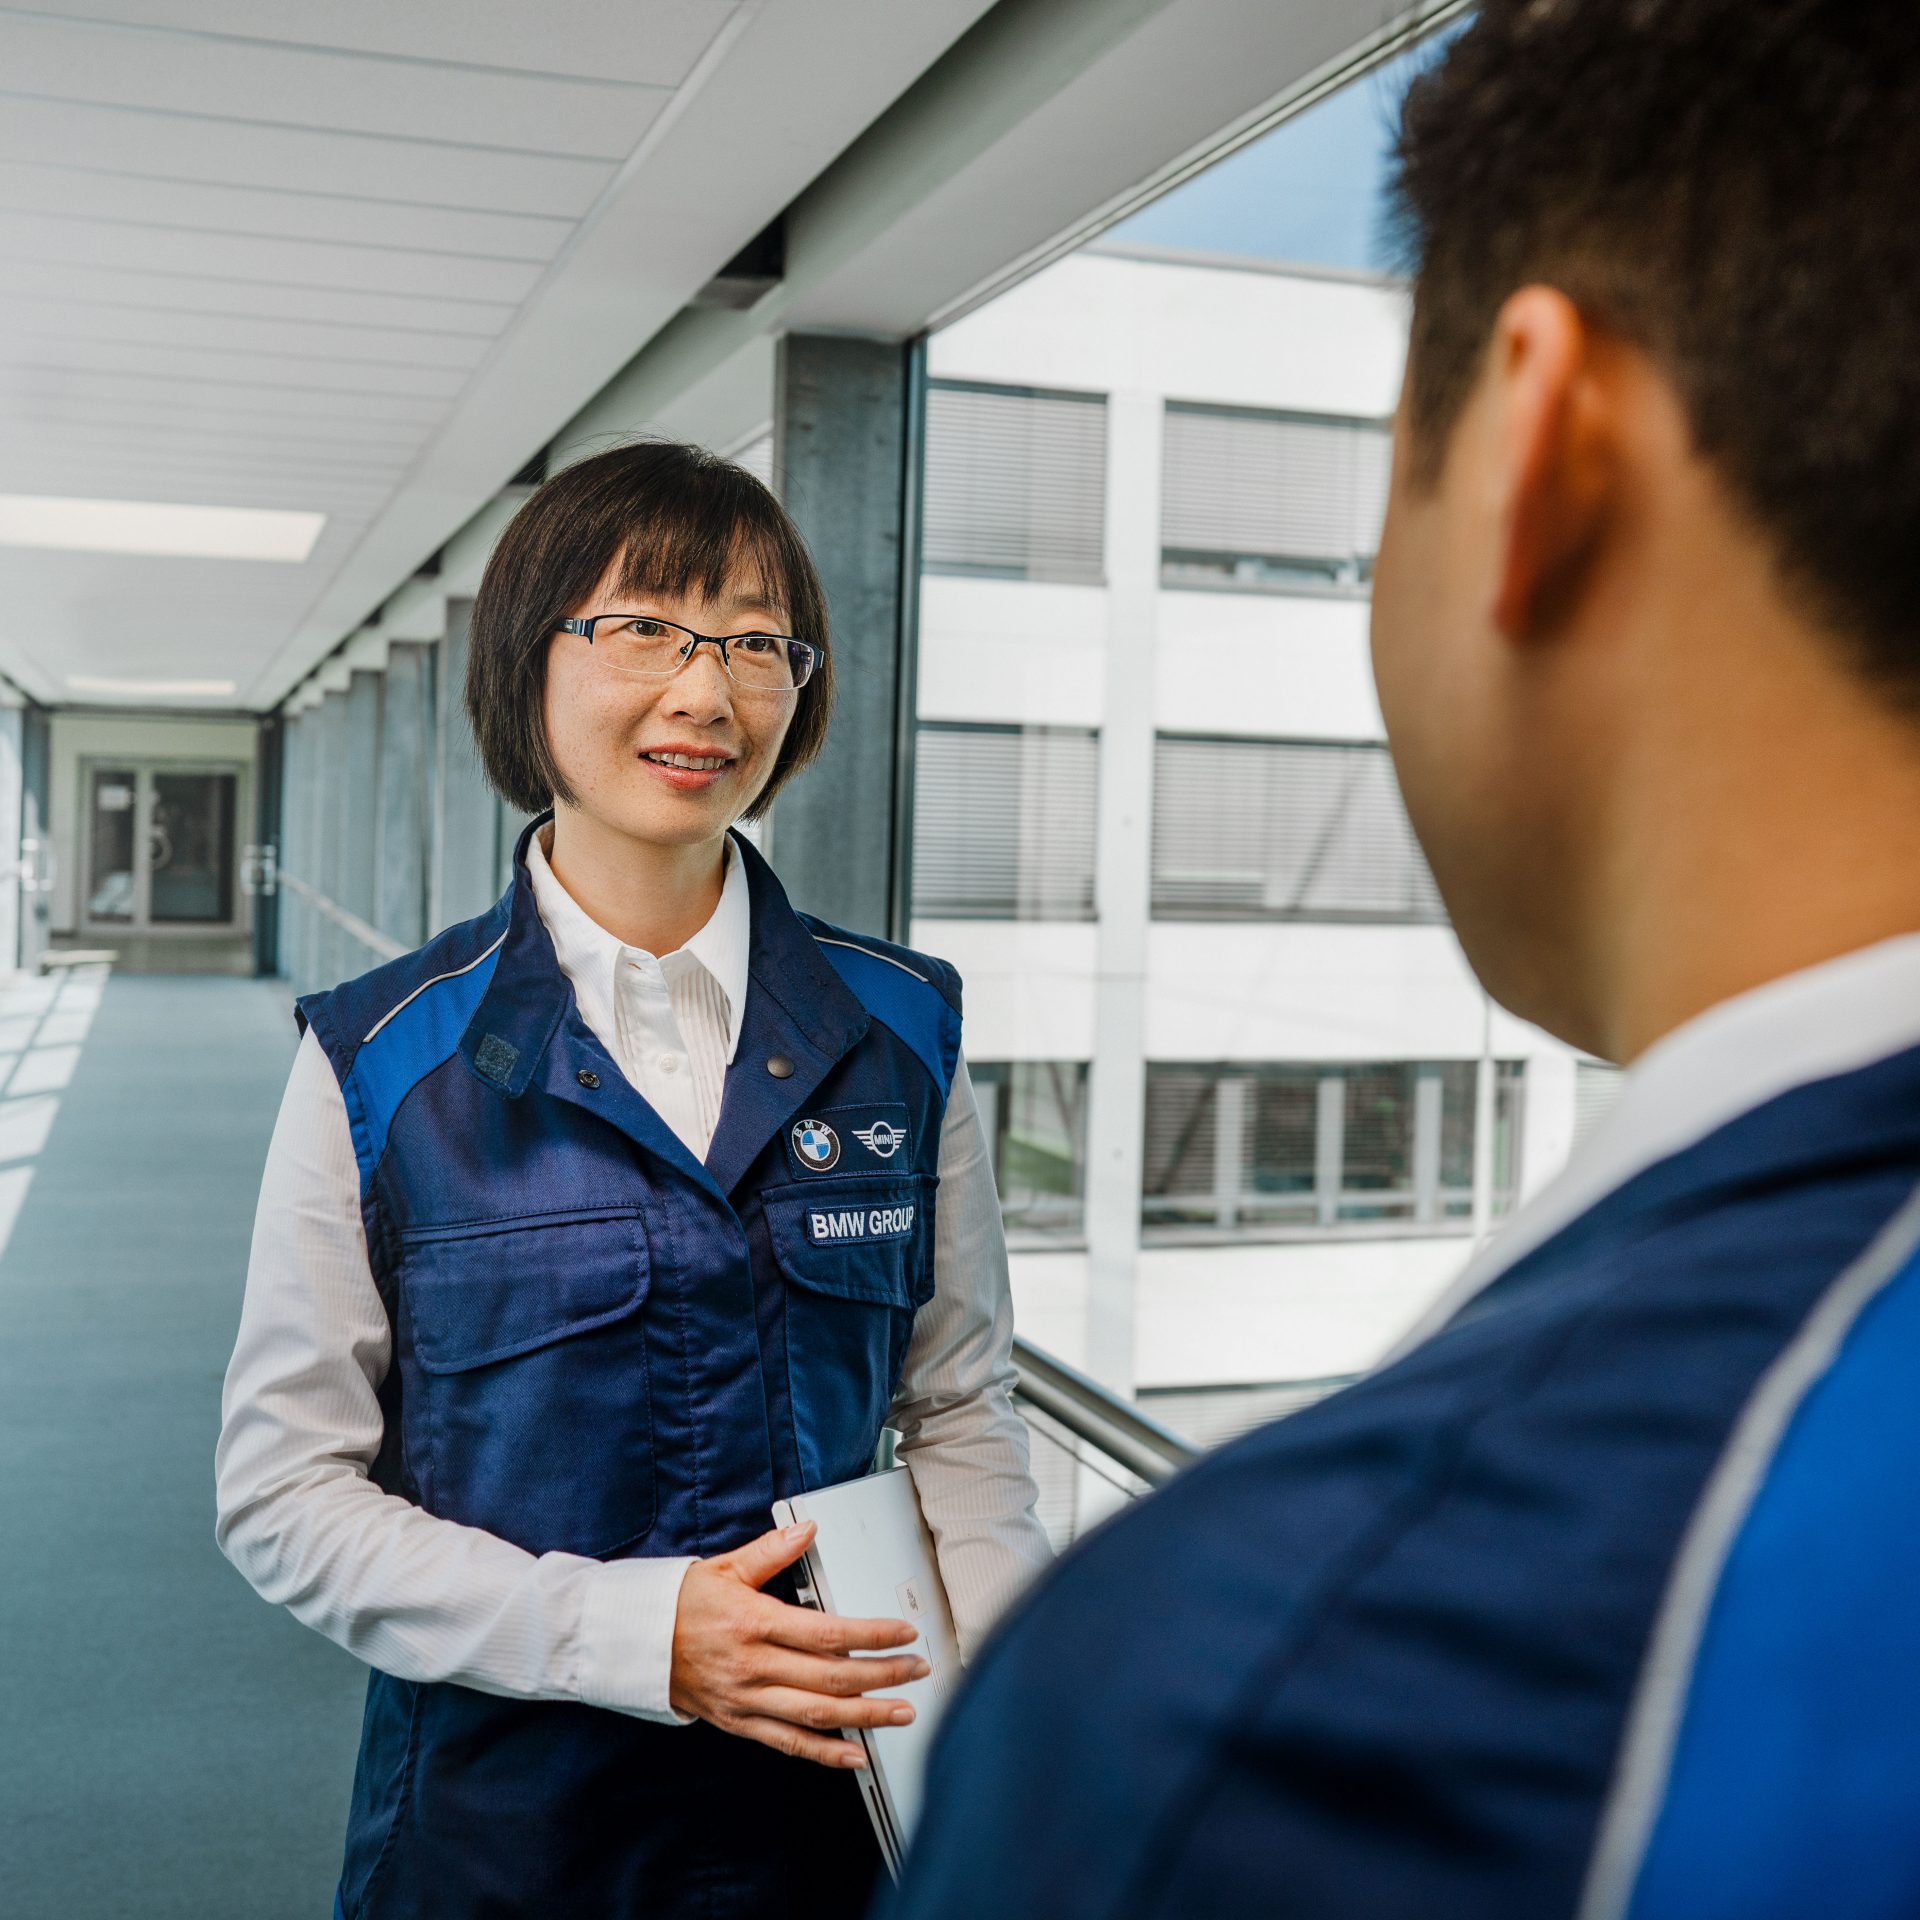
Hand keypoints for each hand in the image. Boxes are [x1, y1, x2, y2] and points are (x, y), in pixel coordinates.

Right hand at [669, 1521, 929, 1767]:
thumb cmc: (678, 1603)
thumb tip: (809, 1528)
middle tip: (916, 1670)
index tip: (903, 1634)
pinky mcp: (738, 1722)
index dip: (871, 1635)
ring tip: (902, 1713)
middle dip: (882, 1674)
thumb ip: (771, 1551)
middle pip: (831, 1677)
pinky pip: (788, 1742)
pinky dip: (825, 1753)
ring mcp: (747, 1699)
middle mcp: (754, 1665)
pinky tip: (857, 1753)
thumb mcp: (724, 1567)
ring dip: (866, 1716)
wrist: (631, 1644)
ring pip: (817, 1715)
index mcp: (755, 1622)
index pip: (827, 1633)